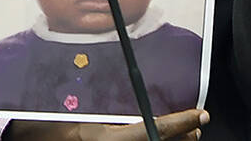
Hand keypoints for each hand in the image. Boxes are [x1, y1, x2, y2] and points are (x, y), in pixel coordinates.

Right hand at [4, 109, 207, 139]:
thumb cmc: (49, 126)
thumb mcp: (82, 118)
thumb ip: (109, 118)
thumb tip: (141, 113)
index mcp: (105, 139)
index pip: (154, 131)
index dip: (181, 123)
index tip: (201, 116)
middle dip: (182, 137)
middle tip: (195, 126)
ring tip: (184, 135)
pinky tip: (155, 137)